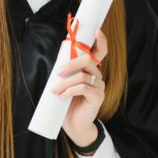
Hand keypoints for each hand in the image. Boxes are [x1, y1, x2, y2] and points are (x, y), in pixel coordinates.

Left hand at [53, 30, 107, 147]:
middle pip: (88, 61)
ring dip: (66, 82)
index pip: (100, 53)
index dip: (101, 41)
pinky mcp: (97, 97)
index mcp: (91, 71)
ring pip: (83, 75)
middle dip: (71, 64)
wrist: (75, 126)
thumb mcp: (64, 85)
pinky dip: (70, 90)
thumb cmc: (68, 105)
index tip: (97, 31)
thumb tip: (58, 58)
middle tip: (58, 73)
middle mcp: (98, 76)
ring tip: (56, 90)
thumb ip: (65, 72)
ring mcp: (99, 86)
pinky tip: (63, 95)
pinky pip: (84, 88)